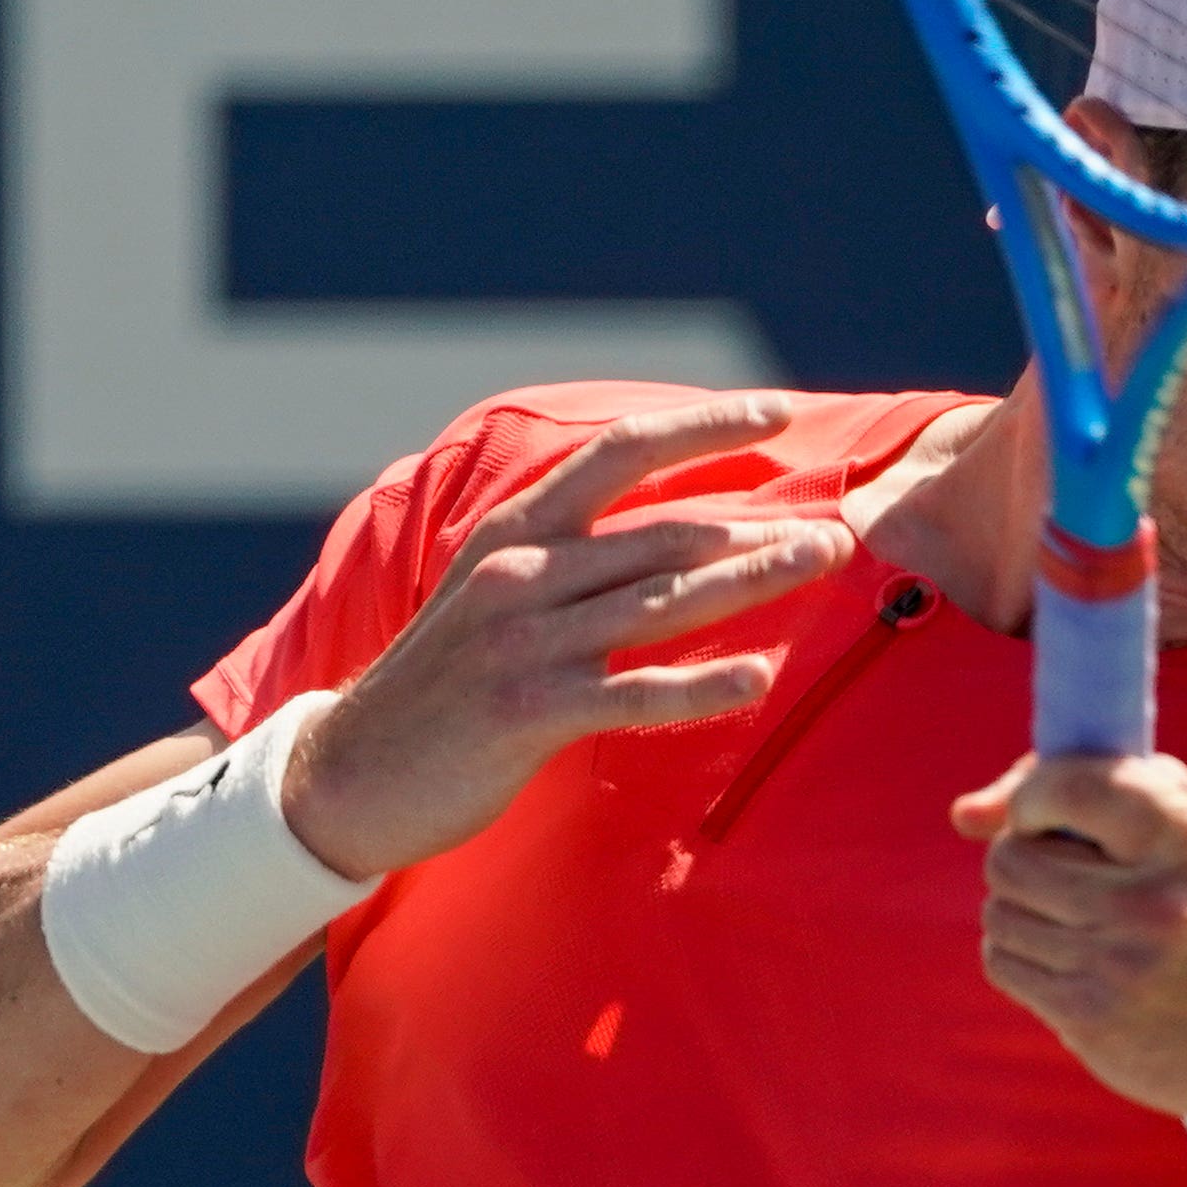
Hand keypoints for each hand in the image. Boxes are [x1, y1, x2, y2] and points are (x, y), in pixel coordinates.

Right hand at [283, 396, 854, 879]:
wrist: (347, 774)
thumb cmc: (443, 688)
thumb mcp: (493, 596)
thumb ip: (568, 561)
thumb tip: (670, 535)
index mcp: (516, 531)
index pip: (621, 453)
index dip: (703, 426)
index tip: (777, 411)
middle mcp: (522, 572)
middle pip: (663, 530)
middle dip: (759, 523)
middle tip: (838, 524)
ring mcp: (525, 642)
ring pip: (662, 600)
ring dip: (753, 577)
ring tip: (825, 561)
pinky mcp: (529, 712)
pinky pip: (634, 694)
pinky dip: (702, 686)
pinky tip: (760, 677)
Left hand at [952, 752, 1186, 1131]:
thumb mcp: (1181, 826)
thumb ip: (1083, 785)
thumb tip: (963, 814)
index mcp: (1185, 837)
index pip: (1067, 787)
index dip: (1032, 795)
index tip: (1042, 814)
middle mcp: (1152, 902)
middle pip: (1011, 857)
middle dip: (1021, 857)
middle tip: (1058, 872)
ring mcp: (1119, 965)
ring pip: (999, 911)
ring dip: (1018, 909)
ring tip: (1065, 918)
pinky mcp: (1090, 1016)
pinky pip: (1002, 961)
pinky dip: (1018, 954)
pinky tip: (1062, 956)